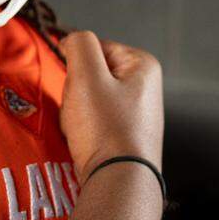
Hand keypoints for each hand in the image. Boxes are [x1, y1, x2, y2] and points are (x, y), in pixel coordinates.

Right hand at [58, 31, 163, 183]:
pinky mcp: (126, 137)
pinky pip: (95, 123)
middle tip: (80, 110)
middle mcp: (145, 87)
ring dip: (76, 113)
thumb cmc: (106, 129)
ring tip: (83, 129)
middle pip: (92, 74)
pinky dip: (84, 130)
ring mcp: (137, 114)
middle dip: (76, 91)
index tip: (76, 86)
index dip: (76, 65)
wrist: (118, 180)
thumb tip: (73, 39)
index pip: (94, 48)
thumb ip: (79, 45)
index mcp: (143, 65)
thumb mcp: (87, 76)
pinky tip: (87, 142)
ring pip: (90, 100)